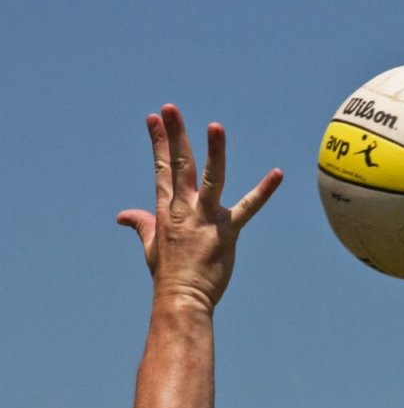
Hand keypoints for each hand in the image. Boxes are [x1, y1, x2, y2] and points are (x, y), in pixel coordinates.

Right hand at [117, 104, 282, 311]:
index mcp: (166, 210)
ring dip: (213, 152)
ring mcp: (205, 219)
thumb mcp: (150, 245)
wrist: (181, 299)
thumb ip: (140, 224)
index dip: (158, 142)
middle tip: (171, 108)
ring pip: (211, 179)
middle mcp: (184, 209)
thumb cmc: (168, 274)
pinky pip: (248, 208)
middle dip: (174, 135)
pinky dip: (263, 191)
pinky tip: (277, 174)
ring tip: (215, 127)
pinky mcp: (227, 231)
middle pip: (179, 165)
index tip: (155, 118)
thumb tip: (122, 215)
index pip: (160, 169)